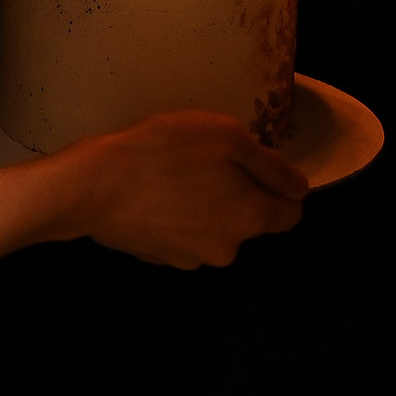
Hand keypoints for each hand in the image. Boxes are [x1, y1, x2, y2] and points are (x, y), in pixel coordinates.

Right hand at [63, 110, 307, 267]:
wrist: (96, 186)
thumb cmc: (167, 151)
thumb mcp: (228, 136)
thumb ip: (271, 166)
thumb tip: (299, 189)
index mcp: (250, 218)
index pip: (291, 215)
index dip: (279, 187)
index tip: (252, 164)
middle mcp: (227, 248)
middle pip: (247, 221)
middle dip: (235, 194)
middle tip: (204, 161)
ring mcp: (190, 259)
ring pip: (212, 229)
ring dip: (203, 206)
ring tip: (172, 175)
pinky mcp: (158, 259)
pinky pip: (180, 235)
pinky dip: (174, 217)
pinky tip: (152, 193)